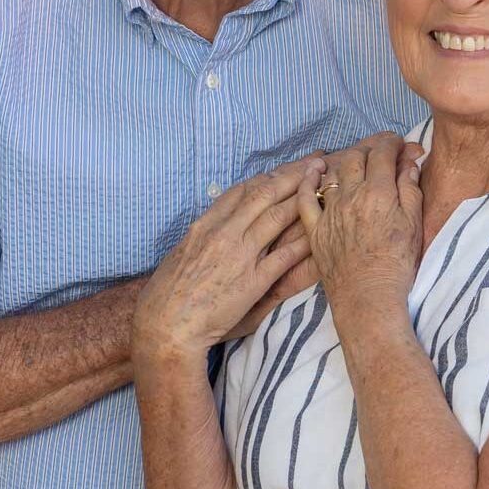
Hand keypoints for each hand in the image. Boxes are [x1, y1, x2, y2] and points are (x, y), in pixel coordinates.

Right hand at [135, 157, 323, 359]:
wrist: (164, 325)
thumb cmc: (169, 296)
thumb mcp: (183, 256)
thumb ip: (206, 238)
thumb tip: (221, 227)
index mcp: (205, 225)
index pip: (241, 190)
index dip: (267, 176)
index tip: (285, 167)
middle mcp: (223, 233)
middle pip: (263, 194)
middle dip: (293, 175)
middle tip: (315, 162)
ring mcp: (239, 255)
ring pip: (276, 216)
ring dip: (303, 197)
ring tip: (324, 184)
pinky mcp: (253, 282)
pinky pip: (285, 256)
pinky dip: (304, 241)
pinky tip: (321, 230)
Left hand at [294, 133, 423, 309]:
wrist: (369, 297)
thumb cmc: (397, 264)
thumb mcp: (413, 225)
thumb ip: (410, 190)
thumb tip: (408, 163)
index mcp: (379, 193)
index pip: (382, 154)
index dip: (390, 143)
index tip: (396, 144)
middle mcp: (351, 196)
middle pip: (356, 157)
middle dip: (369, 149)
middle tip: (379, 154)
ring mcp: (329, 211)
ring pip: (332, 173)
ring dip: (343, 161)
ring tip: (354, 163)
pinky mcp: (315, 228)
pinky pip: (305, 197)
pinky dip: (308, 180)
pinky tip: (313, 171)